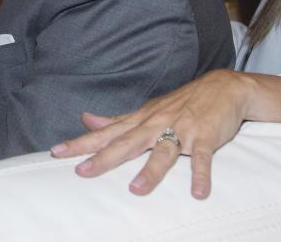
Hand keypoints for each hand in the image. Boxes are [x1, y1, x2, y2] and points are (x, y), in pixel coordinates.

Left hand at [50, 69, 250, 197]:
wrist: (224, 88)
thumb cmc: (181, 103)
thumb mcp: (146, 110)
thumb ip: (116, 120)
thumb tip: (86, 119)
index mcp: (141, 120)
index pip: (106, 133)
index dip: (81, 143)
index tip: (56, 152)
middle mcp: (156, 124)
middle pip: (127, 143)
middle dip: (104, 158)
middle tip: (82, 171)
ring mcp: (182, 130)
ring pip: (163, 151)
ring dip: (151, 171)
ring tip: (135, 190)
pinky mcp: (206, 137)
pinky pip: (203, 158)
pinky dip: (201, 175)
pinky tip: (198, 193)